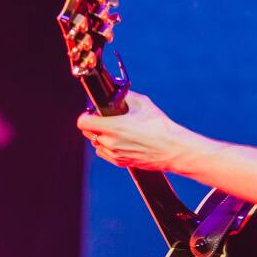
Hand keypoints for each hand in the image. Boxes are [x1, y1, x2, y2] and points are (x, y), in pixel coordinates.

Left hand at [76, 92, 203, 172]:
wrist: (172, 150)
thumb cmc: (160, 126)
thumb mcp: (143, 104)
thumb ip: (126, 97)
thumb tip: (117, 93)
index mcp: (114, 127)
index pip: (83, 122)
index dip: (86, 115)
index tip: (92, 112)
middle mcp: (110, 142)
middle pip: (88, 133)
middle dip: (93, 124)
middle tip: (104, 119)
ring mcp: (114, 154)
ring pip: (96, 143)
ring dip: (101, 136)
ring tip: (115, 130)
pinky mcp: (120, 163)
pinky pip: (105, 153)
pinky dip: (108, 147)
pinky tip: (120, 141)